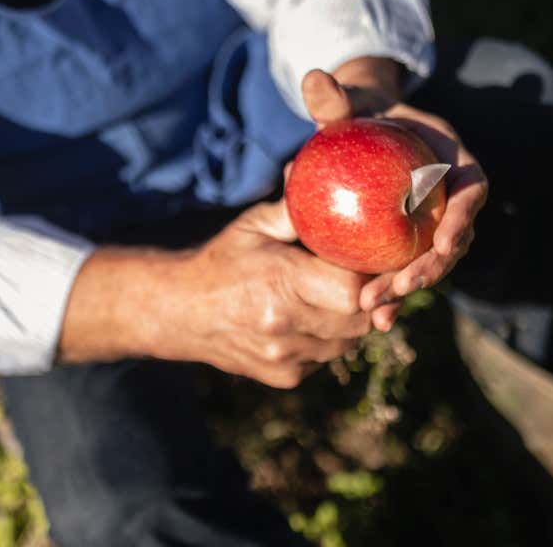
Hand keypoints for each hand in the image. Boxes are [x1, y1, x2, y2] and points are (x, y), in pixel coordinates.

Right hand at [154, 200, 376, 387]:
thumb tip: (316, 177)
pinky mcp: (285, 377)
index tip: (370, 261)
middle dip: (368, 299)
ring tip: (335, 295)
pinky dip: (329, 340)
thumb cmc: (222, 260)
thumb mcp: (253, 226)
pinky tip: (311, 319)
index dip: (370, 277)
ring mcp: (284, 357)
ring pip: (348, 343)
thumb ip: (293, 209)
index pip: (352, 290)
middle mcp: (284, 326)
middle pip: (359, 320)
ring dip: (350, 320)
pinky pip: (328, 358)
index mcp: (280, 282)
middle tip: (361, 277)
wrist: (182, 312)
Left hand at [299, 58, 488, 330]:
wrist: (357, 132)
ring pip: (432, 263)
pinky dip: (394, 295)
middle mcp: (450, 196)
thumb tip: (312, 78)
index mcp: (452, 159)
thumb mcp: (345, 104)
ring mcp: (433, 222)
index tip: (445, 243)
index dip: (464, 218)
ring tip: (377, 311)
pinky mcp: (412, 243)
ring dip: (409, 288)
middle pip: (454, 238)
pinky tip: (373, 321)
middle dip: (432, 268)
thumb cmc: (356, 113)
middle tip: (401, 287)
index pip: (473, 189)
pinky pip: (406, 269)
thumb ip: (332, 98)